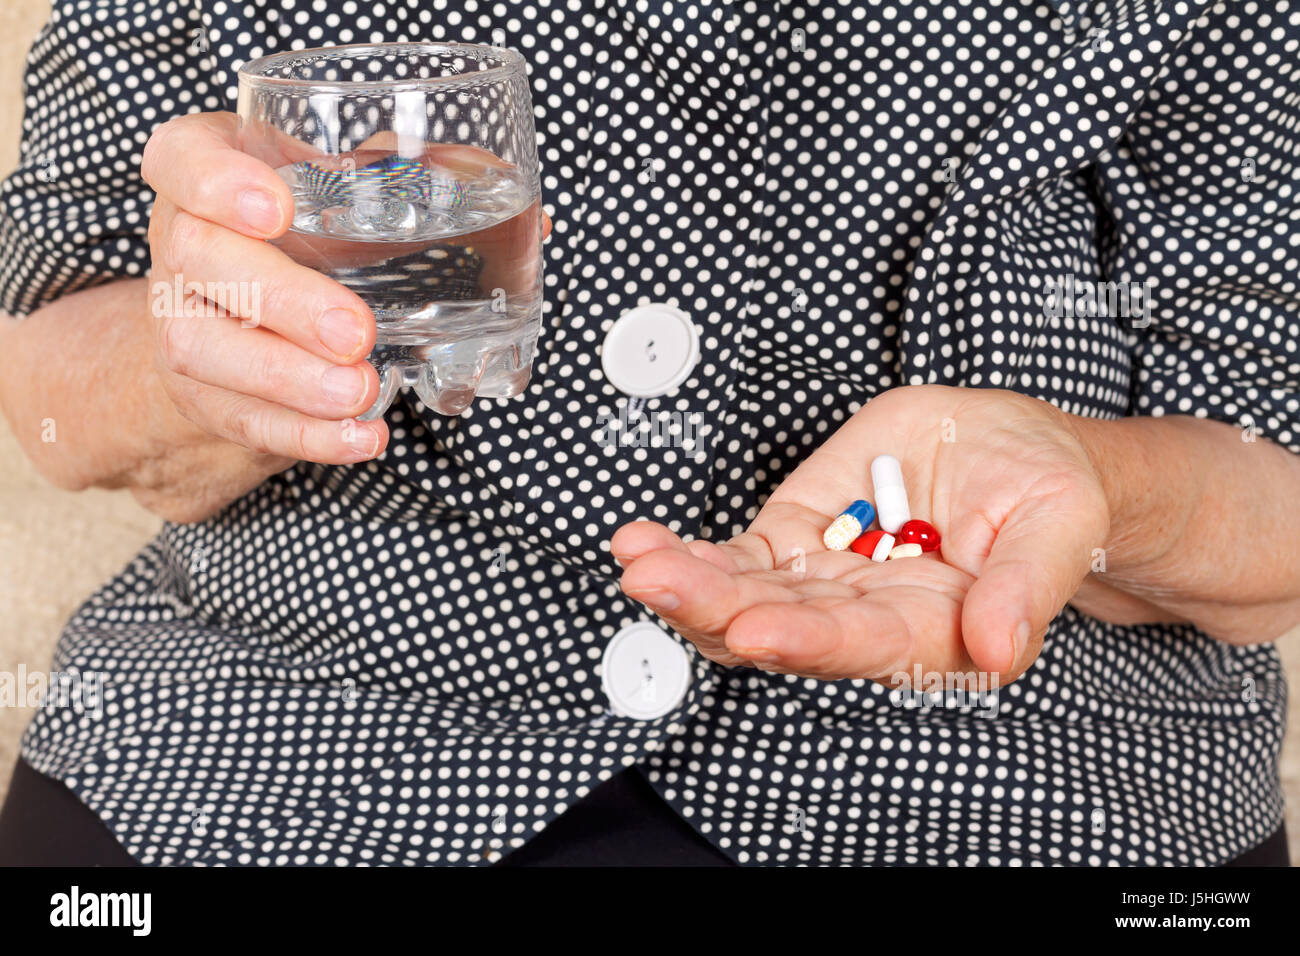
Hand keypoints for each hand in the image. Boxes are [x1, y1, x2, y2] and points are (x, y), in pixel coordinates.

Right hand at [142, 111, 388, 466]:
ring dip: (287, 378)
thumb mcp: (346, 187)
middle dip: (282, 298)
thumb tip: (500, 191)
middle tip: (355, 331)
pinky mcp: (200, 391)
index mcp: (209, 172)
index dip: (217, 181)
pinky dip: (304, 435)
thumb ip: (410, 181)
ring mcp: (179, 319)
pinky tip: (360, 437)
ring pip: (201, 347)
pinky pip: (240, 418)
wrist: (255, 313)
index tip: (277, 209)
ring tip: (359, 392)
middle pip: (197, 258)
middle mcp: (179, 239)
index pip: (181, 157)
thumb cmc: (311, 230)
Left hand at [611, 385, 1110, 683]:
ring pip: (747, 596)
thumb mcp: (1059, 523)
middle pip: (784, 627)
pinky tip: (647, 544)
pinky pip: (738, 557)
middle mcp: (869, 615)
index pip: (867, 645)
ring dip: (688, 582)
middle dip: (716, 608)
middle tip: (658, 581)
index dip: (810, 642)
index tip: (755, 632)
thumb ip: (1027, 586)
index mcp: (936, 628)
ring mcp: (826, 578)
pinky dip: (692, 553)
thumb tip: (1000, 649)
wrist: (1012, 450)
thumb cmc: (1045, 493)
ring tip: (637, 558)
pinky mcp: (797, 537)